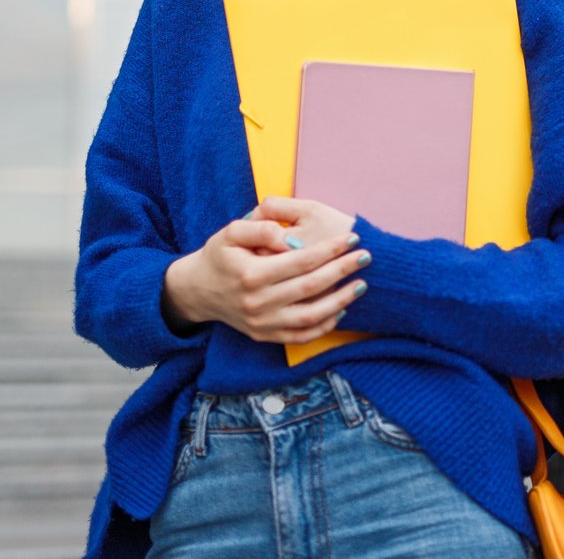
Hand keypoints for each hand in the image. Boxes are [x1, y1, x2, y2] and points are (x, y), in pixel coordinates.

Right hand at [162, 197, 369, 344]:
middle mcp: (257, 302)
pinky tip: (342, 309)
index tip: (352, 238)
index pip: (301, 260)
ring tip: (361, 284)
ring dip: (340, 301)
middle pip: (310, 287)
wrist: (197, 290)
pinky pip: (301, 336)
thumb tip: (291, 239)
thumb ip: (261, 228)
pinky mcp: (264, 336)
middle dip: (342, 271)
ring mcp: (261, 323)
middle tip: (366, 256)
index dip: (330, 249)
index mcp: (251, 274)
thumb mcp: (231, 232)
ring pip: (310, 317)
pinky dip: (324, 325)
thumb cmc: (220, 255)